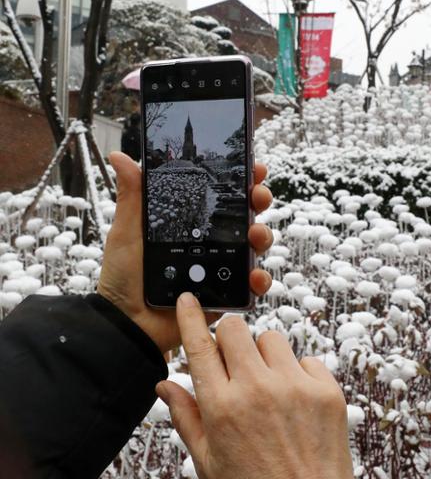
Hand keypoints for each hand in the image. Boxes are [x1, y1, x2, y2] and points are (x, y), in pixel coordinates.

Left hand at [97, 151, 272, 353]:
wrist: (126, 323)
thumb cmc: (124, 276)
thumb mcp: (127, 230)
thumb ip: (132, 195)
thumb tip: (120, 156)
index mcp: (191, 221)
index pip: (221, 193)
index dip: (240, 177)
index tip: (252, 165)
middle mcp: (210, 241)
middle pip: (245, 214)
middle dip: (258, 199)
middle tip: (257, 195)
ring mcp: (221, 267)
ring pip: (254, 245)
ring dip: (262, 235)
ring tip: (254, 235)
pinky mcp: (226, 295)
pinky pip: (251, 286)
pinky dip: (259, 279)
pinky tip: (253, 275)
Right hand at [157, 297, 354, 478]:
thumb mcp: (207, 461)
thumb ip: (185, 416)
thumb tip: (164, 384)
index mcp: (221, 407)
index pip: (200, 346)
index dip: (191, 318)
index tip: (188, 298)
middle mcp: (256, 388)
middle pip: (236, 329)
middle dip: (230, 340)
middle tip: (234, 364)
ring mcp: (294, 385)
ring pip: (272, 338)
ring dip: (265, 355)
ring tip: (269, 389)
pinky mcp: (325, 389)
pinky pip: (306, 359)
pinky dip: (298, 374)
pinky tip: (295, 403)